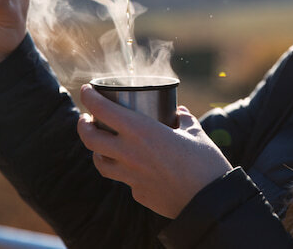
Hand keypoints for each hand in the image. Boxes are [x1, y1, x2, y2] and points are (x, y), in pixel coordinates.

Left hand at [77, 85, 233, 218]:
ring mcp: (130, 176)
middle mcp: (129, 153)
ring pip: (100, 162)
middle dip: (83, 125)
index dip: (89, 97)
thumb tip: (179, 112)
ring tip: (102, 144)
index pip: (103, 110)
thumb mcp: (196, 133)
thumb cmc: (205, 163)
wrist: (209, 202)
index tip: (86, 90)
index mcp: (141, 131)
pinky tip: (136, 167)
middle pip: (90, 138)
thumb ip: (184, 119)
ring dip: (96, 150)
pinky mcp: (138, 193)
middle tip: (87, 118)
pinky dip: (125, 170)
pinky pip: (124, 179)